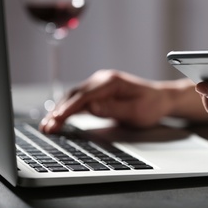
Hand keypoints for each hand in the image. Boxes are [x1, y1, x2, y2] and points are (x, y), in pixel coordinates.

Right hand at [40, 70, 171, 132]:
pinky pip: (79, 100)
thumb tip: (91, 106)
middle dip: (59, 111)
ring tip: (47, 126)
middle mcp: (103, 79)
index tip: (57, 119)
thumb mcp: (135, 111)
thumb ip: (113, 109)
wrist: (160, 99)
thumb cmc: (150, 106)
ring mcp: (100, 84)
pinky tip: (58, 118)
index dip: (69, 108)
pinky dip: (68, 109)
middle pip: (75, 95)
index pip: (85, 96)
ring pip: (74, 97)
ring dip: (60, 110)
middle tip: (47, 127)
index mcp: (112, 82)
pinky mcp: (99, 91)